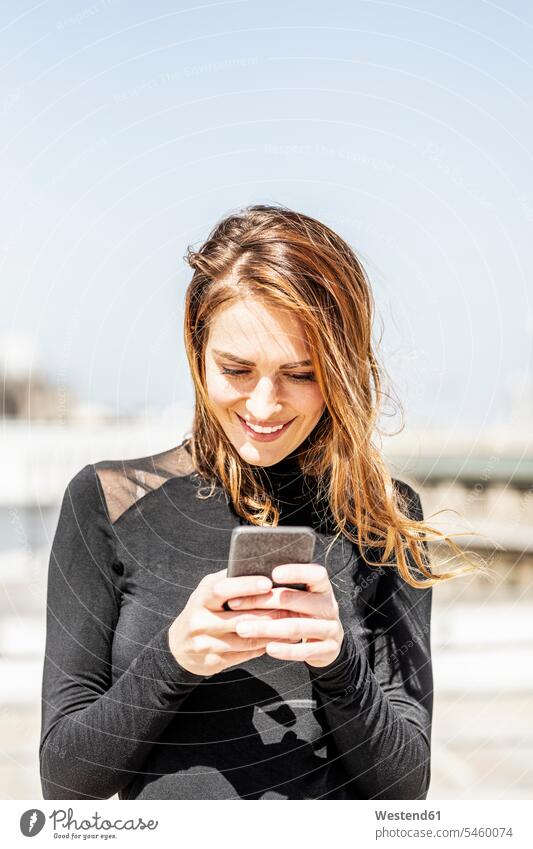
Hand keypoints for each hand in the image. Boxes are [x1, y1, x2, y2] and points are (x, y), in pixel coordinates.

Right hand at [168, 569, 301, 675]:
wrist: (179, 646)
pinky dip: (265, 646)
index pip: (222, 589)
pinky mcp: (213, 661)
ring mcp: (205, 643)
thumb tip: (261, 566)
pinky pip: (245, 654)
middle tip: (292, 606)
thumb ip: (230, 580)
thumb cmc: (203, 609)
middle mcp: (200, 620)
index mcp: (201, 598)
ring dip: (272, 631)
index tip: (268, 582)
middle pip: (239, 617)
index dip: (246, 586)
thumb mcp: (209, 591)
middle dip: (268, 612)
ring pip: (246, 639)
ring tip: (292, 623)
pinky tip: (280, 639)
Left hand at [226, 563, 344, 667]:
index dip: (297, 572)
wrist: (327, 642)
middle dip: (264, 602)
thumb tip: (246, 578)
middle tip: (233, 604)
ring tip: (242, 629)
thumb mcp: (298, 597)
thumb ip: (280, 588)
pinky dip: (285, 650)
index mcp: (322, 587)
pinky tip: (267, 648)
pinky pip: (305, 650)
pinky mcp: (329, 649)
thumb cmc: (302, 612)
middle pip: (298, 600)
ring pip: (297, 626)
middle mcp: (329, 605)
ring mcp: (331, 628)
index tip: (273, 573)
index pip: (316, 574)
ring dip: (267, 628)